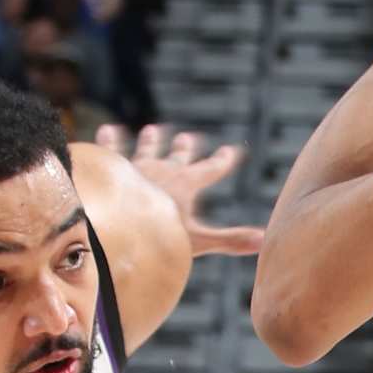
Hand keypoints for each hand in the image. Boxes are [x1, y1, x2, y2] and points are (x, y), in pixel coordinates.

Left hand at [96, 123, 263, 256]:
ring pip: (147, 150)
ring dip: (152, 141)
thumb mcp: (198, 241)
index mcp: (187, 184)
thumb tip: (265, 240)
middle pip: (178, 157)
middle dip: (185, 148)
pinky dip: (110, 140)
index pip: (211, 169)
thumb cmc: (158, 235)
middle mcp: (163, 170)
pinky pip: (110, 150)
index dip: (223, 161)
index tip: (233, 150)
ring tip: (152, 130)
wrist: (117, 221)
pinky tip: (108, 131)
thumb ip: (230, 240)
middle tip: (188, 139)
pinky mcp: (110, 167)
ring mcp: (135, 167)